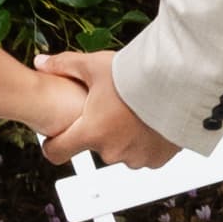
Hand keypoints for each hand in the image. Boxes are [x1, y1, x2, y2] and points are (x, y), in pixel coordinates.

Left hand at [37, 53, 175, 172]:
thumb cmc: (137, 74)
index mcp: (91, 132)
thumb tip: (40, 62)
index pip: (57, 152)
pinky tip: (149, 121)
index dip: (52, 144)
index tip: (54, 137)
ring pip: (120, 151)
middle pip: (94, 146)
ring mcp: (135, 157)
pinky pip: (143, 155)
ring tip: (132, 112)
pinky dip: (144, 142)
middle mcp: (112, 150)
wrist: (181, 82)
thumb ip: (65, 66)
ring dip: (122, 137)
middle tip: (109, 108)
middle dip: (98, 130)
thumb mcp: (95, 65)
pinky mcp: (157, 159)